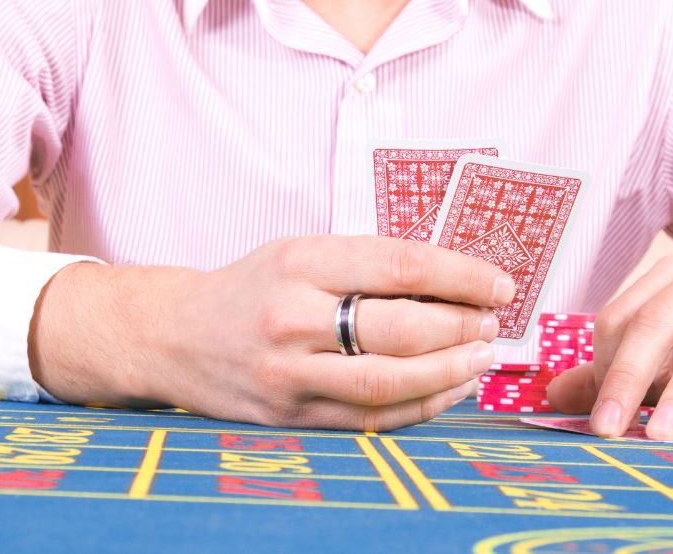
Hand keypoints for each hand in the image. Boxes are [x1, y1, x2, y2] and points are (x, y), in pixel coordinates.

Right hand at [29, 235, 515, 430]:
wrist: (174, 336)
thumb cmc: (249, 288)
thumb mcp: (299, 253)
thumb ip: (366, 265)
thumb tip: (454, 285)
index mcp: (299, 263)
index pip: (399, 264)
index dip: (461, 275)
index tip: (498, 284)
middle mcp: (291, 319)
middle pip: (400, 328)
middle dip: (462, 327)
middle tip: (493, 324)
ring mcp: (289, 374)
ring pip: (390, 382)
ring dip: (451, 373)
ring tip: (481, 358)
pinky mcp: (290, 416)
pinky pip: (370, 418)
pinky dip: (420, 407)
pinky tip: (447, 391)